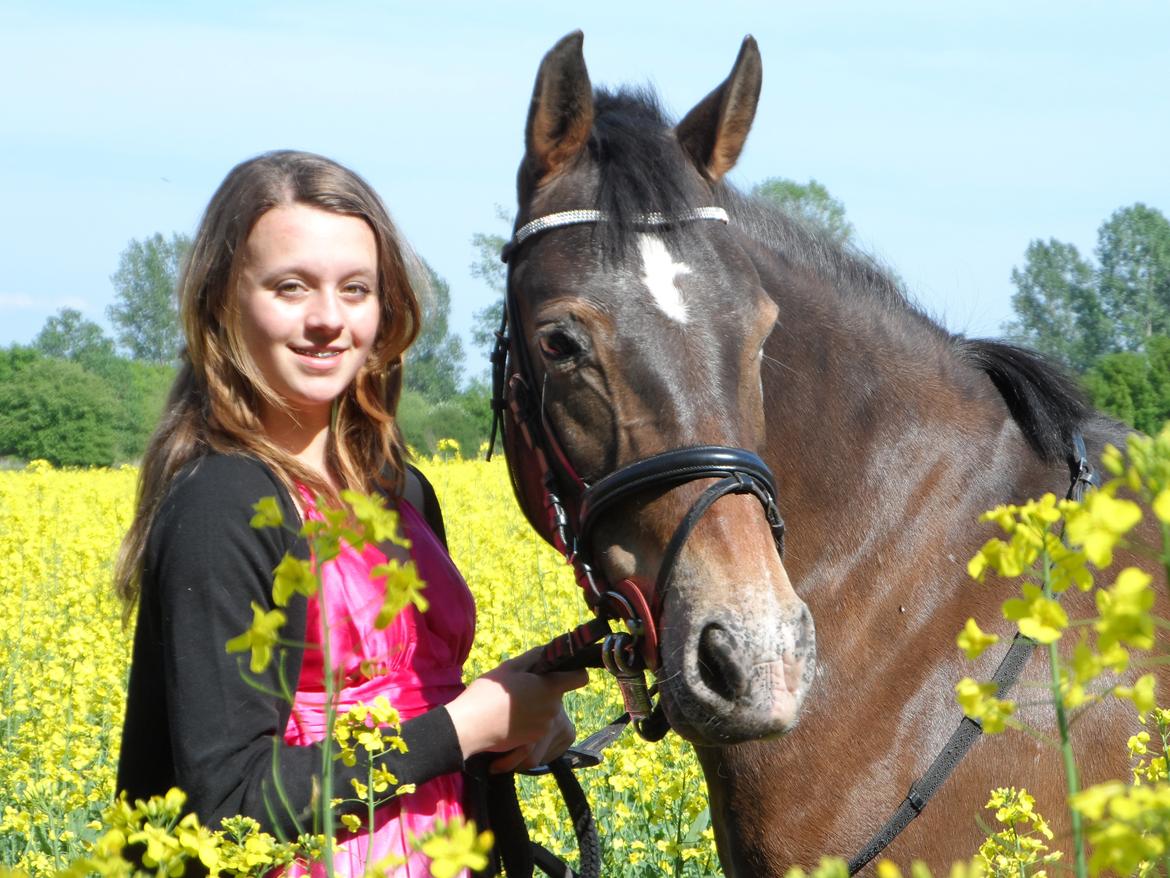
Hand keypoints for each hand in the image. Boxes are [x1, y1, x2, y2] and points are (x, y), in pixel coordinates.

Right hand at [445, 645, 587, 763]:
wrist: (470, 727)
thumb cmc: (489, 693)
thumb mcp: (510, 667)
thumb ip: (535, 657)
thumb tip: (549, 651)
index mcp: (550, 687)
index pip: (580, 677)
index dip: (574, 671)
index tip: (560, 670)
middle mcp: (553, 709)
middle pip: (557, 694)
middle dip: (543, 689)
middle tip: (519, 686)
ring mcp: (544, 726)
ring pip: (546, 710)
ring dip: (534, 705)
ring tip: (510, 704)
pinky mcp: (533, 740)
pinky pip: (536, 725)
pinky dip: (527, 721)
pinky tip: (507, 718)